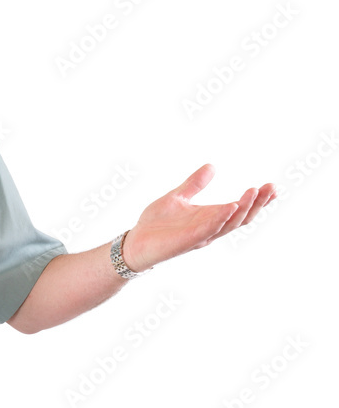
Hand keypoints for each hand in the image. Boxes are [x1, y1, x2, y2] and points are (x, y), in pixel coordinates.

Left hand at [122, 164, 276, 271]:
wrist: (135, 241)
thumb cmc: (155, 224)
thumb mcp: (177, 197)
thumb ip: (194, 184)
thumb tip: (212, 166)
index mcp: (210, 217)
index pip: (240, 209)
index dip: (257, 200)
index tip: (272, 186)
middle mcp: (210, 228)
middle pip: (241, 217)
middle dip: (258, 203)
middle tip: (272, 188)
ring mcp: (201, 235)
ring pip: (229, 224)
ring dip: (243, 209)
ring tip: (254, 192)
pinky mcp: (188, 241)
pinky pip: (208, 230)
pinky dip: (220, 219)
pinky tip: (230, 207)